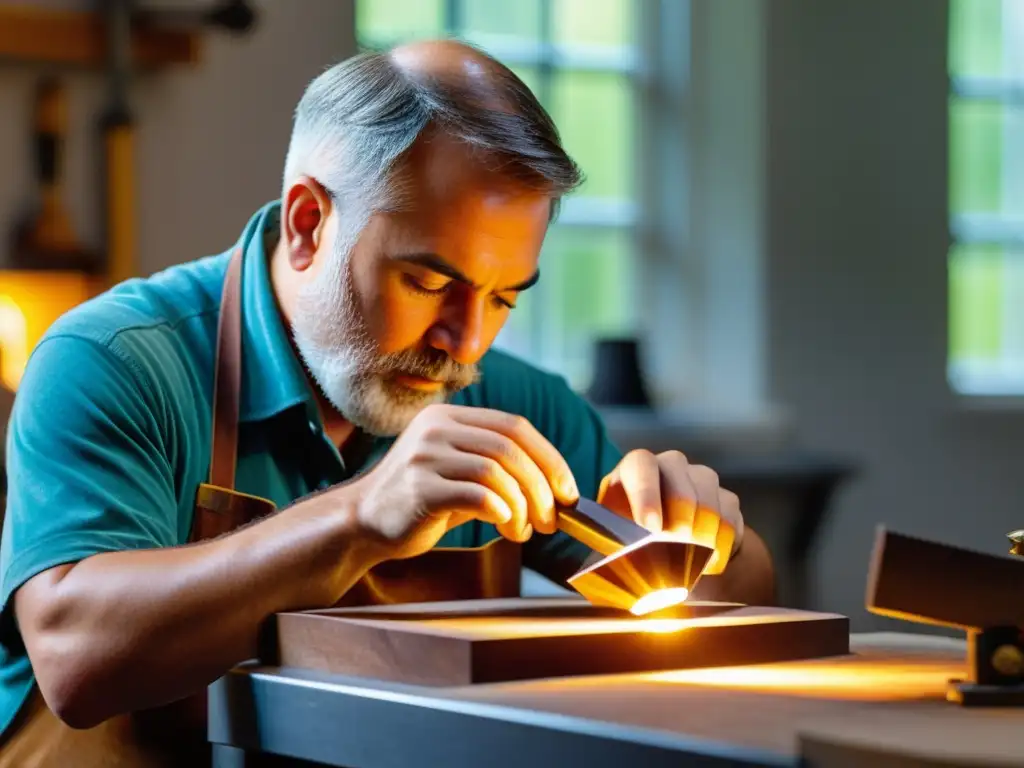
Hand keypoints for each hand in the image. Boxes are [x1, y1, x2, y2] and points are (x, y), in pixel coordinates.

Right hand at [350, 403, 579, 560]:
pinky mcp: (419, 487)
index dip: (549, 458)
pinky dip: (501, 512)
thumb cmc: (420, 502)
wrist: (362, 522)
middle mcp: (437, 428)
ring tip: (524, 530)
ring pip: (496, 472)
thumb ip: (498, 467)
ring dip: (522, 506)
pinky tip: (505, 527)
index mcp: (450, 416)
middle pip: (509, 448)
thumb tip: (557, 487)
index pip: (515, 426)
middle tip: (551, 520)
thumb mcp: (460, 471)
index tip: (567, 490)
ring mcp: (425, 456)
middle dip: (541, 487)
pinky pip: (475, 495)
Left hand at [597, 449, 742, 574]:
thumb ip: (622, 548)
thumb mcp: (618, 546)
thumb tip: (635, 561)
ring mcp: (697, 478)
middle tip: (678, 545)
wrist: (661, 556)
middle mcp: (666, 467)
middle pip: (677, 468)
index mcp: (632, 473)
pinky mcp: (724, 497)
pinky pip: (730, 509)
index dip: (646, 492)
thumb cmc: (629, 546)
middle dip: (679, 511)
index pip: (640, 465)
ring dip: (702, 526)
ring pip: (707, 486)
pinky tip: (710, 564)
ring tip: (693, 560)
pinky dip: (723, 539)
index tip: (651, 527)